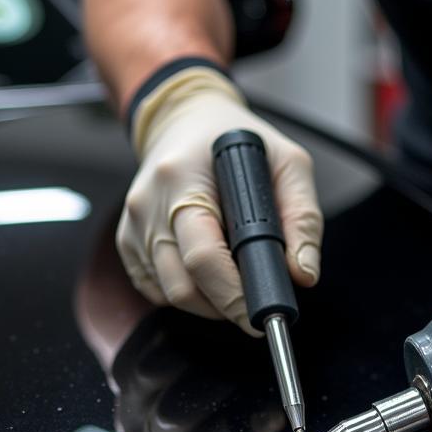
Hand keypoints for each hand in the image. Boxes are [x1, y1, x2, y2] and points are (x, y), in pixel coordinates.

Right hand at [117, 67, 323, 334]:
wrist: (183, 118)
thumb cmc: (238, 141)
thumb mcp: (288, 164)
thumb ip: (303, 218)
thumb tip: (303, 275)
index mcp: (184, 180)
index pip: (203, 256)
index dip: (234, 295)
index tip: (262, 314)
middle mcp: (150, 204)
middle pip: (182, 286)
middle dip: (224, 308)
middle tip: (255, 308)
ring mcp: (133, 224)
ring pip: (169, 294)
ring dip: (207, 305)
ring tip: (235, 286)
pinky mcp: (127, 239)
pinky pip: (154, 289)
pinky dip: (185, 294)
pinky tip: (208, 276)